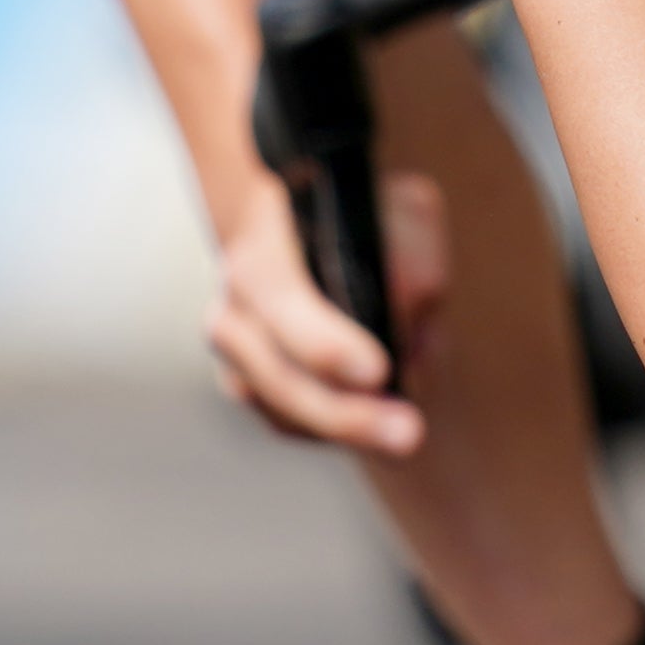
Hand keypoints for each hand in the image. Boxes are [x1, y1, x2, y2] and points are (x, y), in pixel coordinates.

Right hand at [201, 176, 444, 455]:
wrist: (334, 233)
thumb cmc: (373, 217)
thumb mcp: (406, 212)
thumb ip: (411, 252)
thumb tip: (404, 307)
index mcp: (260, 232)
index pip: (279, 294)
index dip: (323, 342)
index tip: (378, 372)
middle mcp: (234, 293)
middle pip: (276, 372)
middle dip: (344, 411)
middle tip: (409, 432)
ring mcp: (233, 343)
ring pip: (279, 407)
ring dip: (344, 426)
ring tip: (404, 431)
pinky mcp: (245, 380)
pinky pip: (286, 420)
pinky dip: (332, 428)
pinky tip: (377, 424)